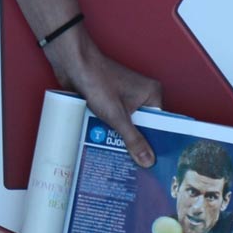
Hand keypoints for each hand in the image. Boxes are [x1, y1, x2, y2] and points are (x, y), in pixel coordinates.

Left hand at [44, 26, 160, 166]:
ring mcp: (124, 97)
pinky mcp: (109, 100)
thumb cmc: (97, 81)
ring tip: (119, 161)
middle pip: (143, 127)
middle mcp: (141, 95)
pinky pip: (113, 120)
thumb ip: (133, 139)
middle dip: (136, 144)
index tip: (154, 164)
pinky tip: (103, 146)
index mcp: (152, 94)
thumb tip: (148, 161)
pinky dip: (108, 131)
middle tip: (136, 168)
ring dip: (119, 138)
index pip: (160, 125)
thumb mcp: (117, 116)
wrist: (72, 64)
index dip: (156, 144)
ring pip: (126, 125)